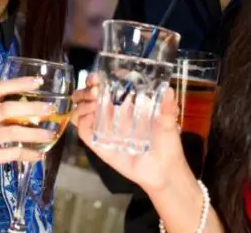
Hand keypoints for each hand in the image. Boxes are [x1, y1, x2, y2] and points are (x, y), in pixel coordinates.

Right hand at [0, 76, 57, 189]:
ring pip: (13, 133)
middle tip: (50, 109)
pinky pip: (11, 154)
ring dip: (34, 133)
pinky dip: (28, 153)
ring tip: (50, 134)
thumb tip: (25, 105)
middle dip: (32, 108)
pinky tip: (38, 154)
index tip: (38, 82)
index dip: (20, 83)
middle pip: (8, 109)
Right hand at [71, 75, 186, 194]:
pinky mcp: (98, 143)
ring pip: (81, 110)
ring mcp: (103, 128)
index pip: (105, 85)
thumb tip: (169, 91)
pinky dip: (82, 121)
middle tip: (94, 91)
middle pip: (87, 96)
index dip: (98, 78)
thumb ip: (168, 108)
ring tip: (93, 104)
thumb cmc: (166, 144)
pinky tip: (90, 119)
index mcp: (125, 103)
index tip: (98, 77)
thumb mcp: (168, 123)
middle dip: (85, 90)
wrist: (162, 172)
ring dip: (82, 103)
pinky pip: (83, 129)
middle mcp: (111, 113)